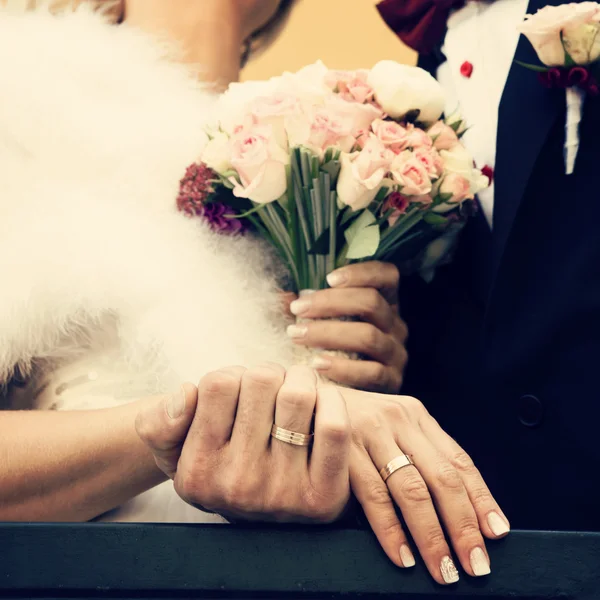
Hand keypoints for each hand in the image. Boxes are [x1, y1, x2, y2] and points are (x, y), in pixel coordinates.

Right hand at [135, 365, 350, 522]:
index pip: (219, 383)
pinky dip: (331, 400)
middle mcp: (237, 486)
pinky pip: (333, 426)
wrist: (264, 522)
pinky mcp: (323, 497)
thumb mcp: (173, 449)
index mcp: (197, 472)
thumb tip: (185, 393)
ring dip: (301, 380)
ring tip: (297, 391)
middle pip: (262, 380)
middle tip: (274, 386)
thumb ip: (160, 421)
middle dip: (271, 372)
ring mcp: (282, 494)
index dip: (235, 375)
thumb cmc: (220, 466)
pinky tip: (323, 403)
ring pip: (297, 396)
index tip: (242, 390)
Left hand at [287, 261, 407, 392]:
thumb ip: (305, 307)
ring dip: (328, 333)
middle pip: (371, 302)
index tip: (328, 278)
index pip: (386, 275)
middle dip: (330, 302)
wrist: (341, 397)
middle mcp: (395, 325)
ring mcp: (396, 354)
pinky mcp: (391, 382)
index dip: (361, 272)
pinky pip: (371, 372)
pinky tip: (315, 364)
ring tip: (296, 335)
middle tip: (297, 309)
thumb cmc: (327, 349)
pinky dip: (342, 367)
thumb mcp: (319, 322)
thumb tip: (283, 296)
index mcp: (383, 302)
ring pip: (369, 336)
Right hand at [341, 387, 509, 584]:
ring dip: (431, 535)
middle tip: (476, 564)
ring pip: (412, 490)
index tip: (497, 534)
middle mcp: (398, 419)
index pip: (459, 461)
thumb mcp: (389, 426)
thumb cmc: (351, 422)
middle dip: (463, 525)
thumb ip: (417, 453)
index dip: (481, 499)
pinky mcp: (342, 449)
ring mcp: (369, 432)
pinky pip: (373, 496)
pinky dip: (390, 530)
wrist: (303, 398)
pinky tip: (402, 556)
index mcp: (415, 415)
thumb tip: (459, 508)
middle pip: (442, 478)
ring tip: (444, 570)